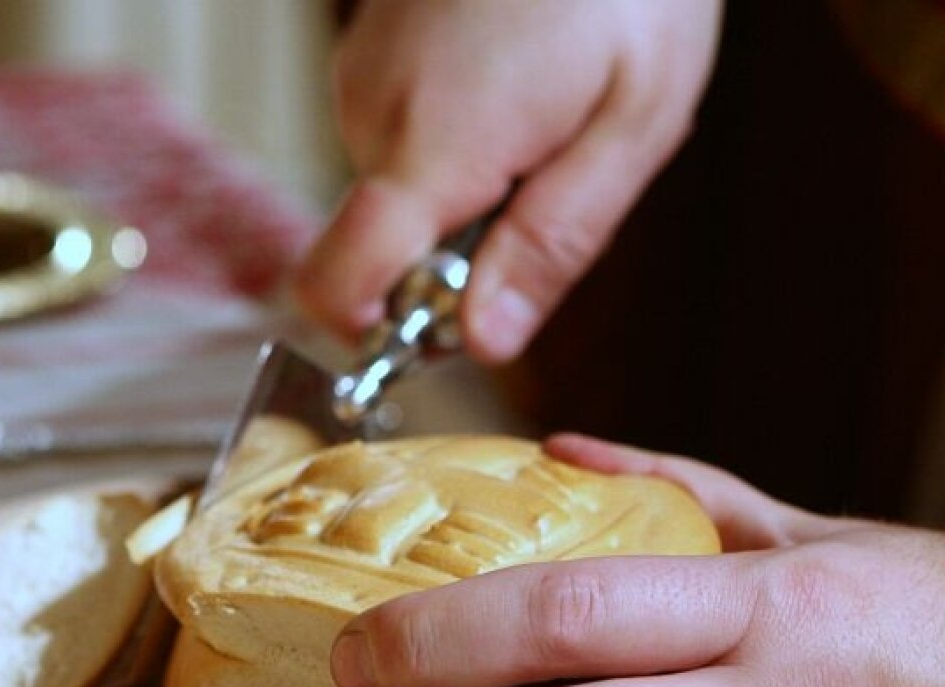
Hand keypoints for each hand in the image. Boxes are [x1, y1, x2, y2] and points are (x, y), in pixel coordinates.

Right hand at [294, 0, 722, 361]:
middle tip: (544, 187)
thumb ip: (552, 245)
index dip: (374, 332)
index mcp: (438, 143)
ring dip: (466, 199)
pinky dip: (454, 153)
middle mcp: (375, 114)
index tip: (439, 326)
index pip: (339, 281)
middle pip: (383, 253)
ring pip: (399, 201)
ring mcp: (362, 79)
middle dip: (459, 257)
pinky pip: (400, 149)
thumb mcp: (631, 125)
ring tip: (538, 126)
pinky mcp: (369, 59)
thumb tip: (483, 344)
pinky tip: (510, 97)